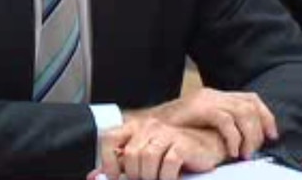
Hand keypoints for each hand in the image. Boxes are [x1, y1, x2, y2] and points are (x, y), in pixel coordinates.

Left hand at [95, 118, 227, 179]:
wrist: (207, 145)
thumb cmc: (174, 152)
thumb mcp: (145, 157)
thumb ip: (122, 165)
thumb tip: (94, 177)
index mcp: (136, 127)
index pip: (109, 137)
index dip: (108, 160)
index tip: (116, 176)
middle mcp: (149, 126)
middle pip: (131, 155)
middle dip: (136, 175)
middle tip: (146, 179)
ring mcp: (166, 133)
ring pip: (147, 160)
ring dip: (152, 177)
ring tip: (158, 179)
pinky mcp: (181, 144)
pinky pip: (168, 165)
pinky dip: (167, 178)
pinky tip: (170, 178)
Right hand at [132, 88, 278, 159]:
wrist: (145, 127)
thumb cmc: (173, 133)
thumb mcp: (201, 129)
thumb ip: (219, 130)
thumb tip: (244, 142)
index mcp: (216, 97)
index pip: (251, 98)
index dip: (266, 116)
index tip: (272, 136)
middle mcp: (213, 94)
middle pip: (249, 104)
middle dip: (259, 129)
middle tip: (255, 150)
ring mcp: (206, 98)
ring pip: (241, 111)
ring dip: (248, 135)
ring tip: (244, 154)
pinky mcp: (198, 106)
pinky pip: (225, 119)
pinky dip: (233, 135)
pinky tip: (232, 150)